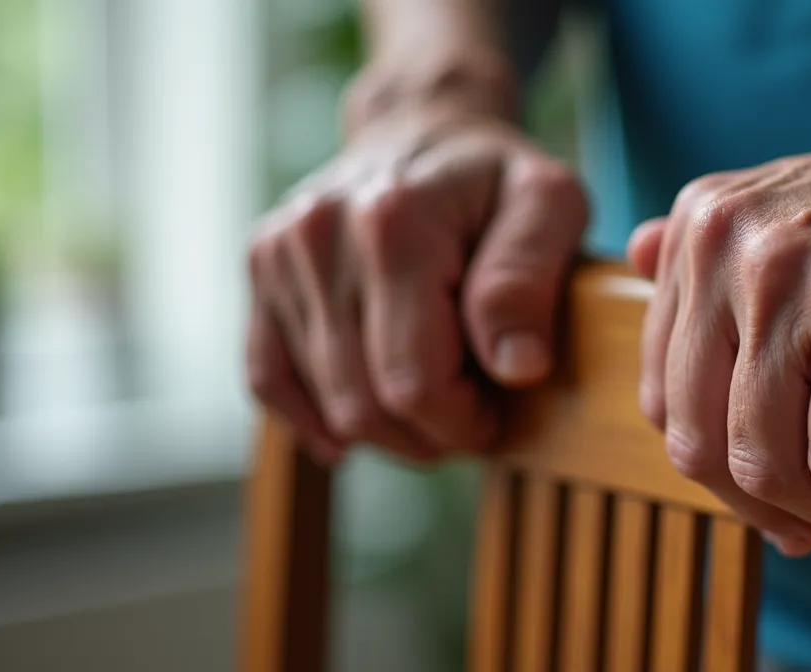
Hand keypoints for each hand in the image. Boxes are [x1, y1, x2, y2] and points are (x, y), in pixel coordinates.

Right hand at [247, 103, 587, 463]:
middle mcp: (320, 236)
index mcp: (394, 222)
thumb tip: (516, 366)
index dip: (464, 421)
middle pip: (364, 404)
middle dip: (430, 431)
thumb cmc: (497, 177)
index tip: (501, 403)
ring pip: (325, 406)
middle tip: (474, 404)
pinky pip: (267, 379)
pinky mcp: (260, 269)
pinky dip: (313, 419)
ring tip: (436, 390)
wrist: (423, 126)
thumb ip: (531, 280)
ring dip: (388, 427)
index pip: (414, 383)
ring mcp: (279, 253)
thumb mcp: (550, 205)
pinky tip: (358, 428)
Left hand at [629, 102, 810, 555]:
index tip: (772, 498)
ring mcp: (789, 274)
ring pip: (767, 459)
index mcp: (699, 232)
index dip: (717, 470)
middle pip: (700, 441)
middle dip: (763, 505)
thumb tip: (633, 259)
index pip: (663, 396)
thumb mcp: (789, 211)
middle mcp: (726, 247)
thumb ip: (711, 252)